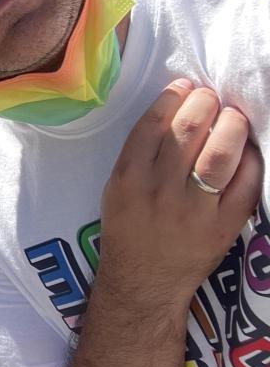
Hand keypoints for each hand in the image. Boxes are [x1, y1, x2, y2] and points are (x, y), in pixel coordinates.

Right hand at [99, 80, 261, 307]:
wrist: (144, 281)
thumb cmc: (128, 229)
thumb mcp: (117, 189)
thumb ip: (141, 155)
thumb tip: (175, 114)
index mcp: (128, 179)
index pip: (152, 126)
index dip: (172, 98)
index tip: (185, 85)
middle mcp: (160, 191)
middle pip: (187, 133)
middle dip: (205, 104)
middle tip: (212, 97)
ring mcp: (194, 210)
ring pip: (219, 155)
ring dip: (231, 126)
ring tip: (234, 116)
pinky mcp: (222, 227)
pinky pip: (244, 185)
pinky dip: (249, 161)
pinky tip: (247, 149)